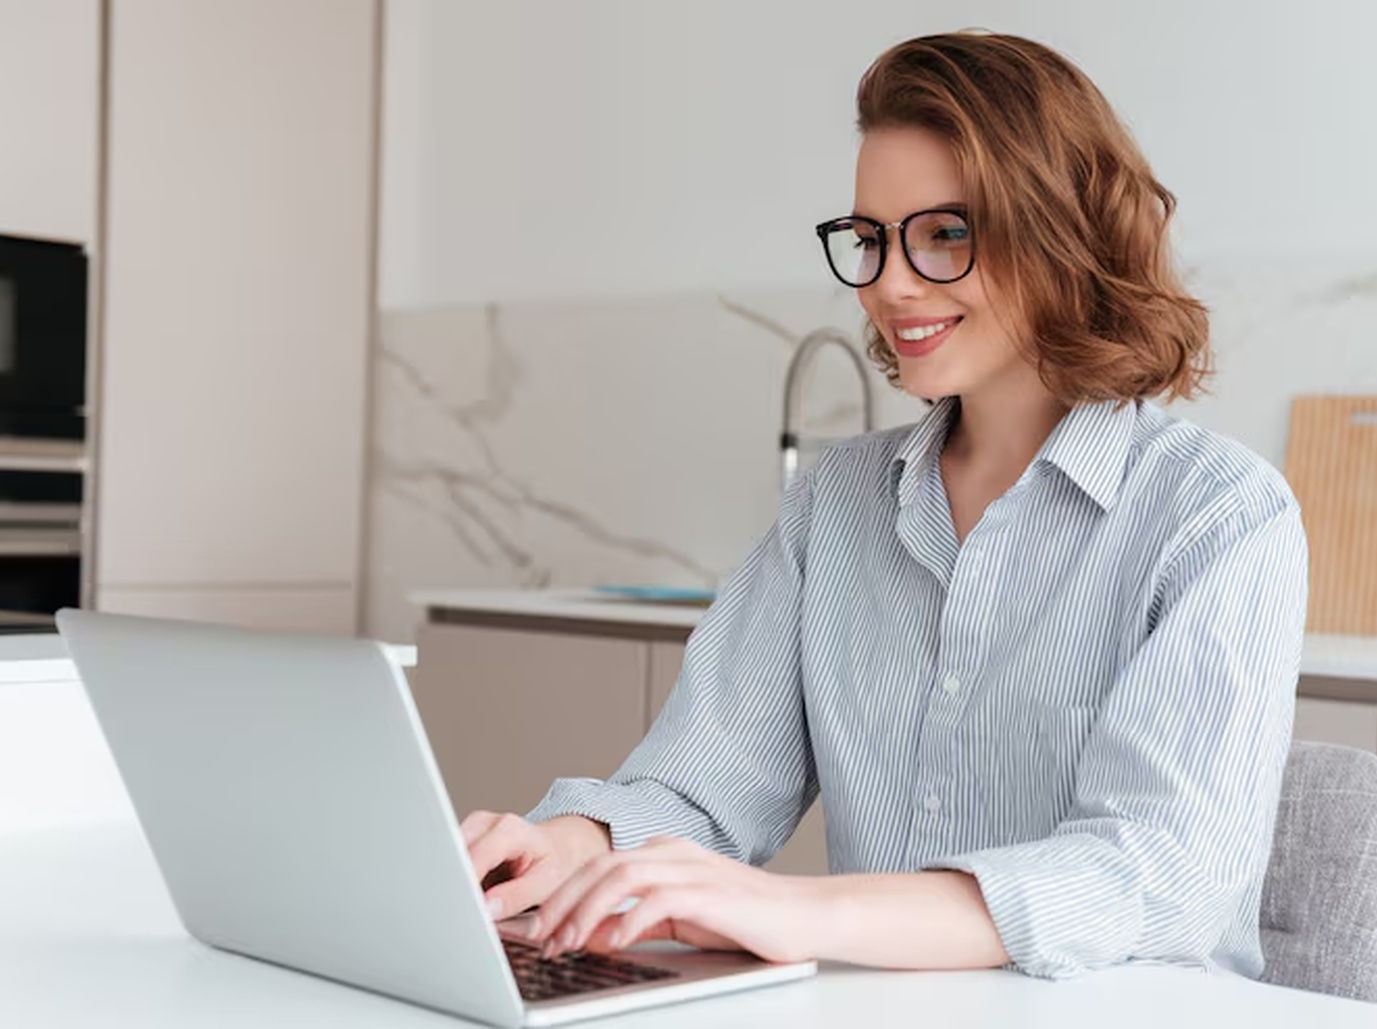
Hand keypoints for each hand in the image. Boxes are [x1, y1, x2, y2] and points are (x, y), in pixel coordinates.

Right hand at [461, 811, 610, 921]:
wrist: (560, 845)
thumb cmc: (556, 861)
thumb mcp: (546, 882)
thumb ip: (516, 897)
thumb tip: (486, 909)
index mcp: (508, 829)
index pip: (474, 859)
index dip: (466, 887)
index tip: (465, 910)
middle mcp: (485, 823)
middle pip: (454, 857)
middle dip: (455, 887)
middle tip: (465, 913)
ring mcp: (472, 828)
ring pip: (447, 860)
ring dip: (455, 885)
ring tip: (473, 902)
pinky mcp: (464, 839)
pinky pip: (451, 862)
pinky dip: (457, 882)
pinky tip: (471, 893)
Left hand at [531, 835, 824, 964]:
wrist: (806, 915)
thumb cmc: (746, 919)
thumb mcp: (683, 918)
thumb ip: (641, 920)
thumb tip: (595, 934)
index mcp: (666, 852)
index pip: (600, 865)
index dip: (564, 894)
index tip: (540, 927)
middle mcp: (675, 853)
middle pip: (602, 865)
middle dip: (564, 902)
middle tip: (540, 938)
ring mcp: (693, 869)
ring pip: (621, 876)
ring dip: (586, 911)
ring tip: (566, 942)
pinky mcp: (711, 893)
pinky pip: (659, 900)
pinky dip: (629, 920)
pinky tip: (612, 943)